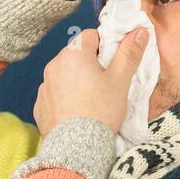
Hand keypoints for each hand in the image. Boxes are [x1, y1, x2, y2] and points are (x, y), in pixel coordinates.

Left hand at [33, 26, 149, 135]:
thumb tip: (139, 31)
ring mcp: (44, 86)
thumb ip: (129, 53)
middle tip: (105, 84)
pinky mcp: (39, 105)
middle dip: (91, 64)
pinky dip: (65, 98)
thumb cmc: (101, 111)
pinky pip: (55, 94)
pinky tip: (77, 112)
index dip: (106, 46)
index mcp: (73, 54)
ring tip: (91, 101)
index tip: (113, 64)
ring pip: (65, 74)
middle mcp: (53, 65)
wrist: (77, 148)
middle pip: (76, 55)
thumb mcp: (120, 80)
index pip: (91, 36)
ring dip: (77, 80)